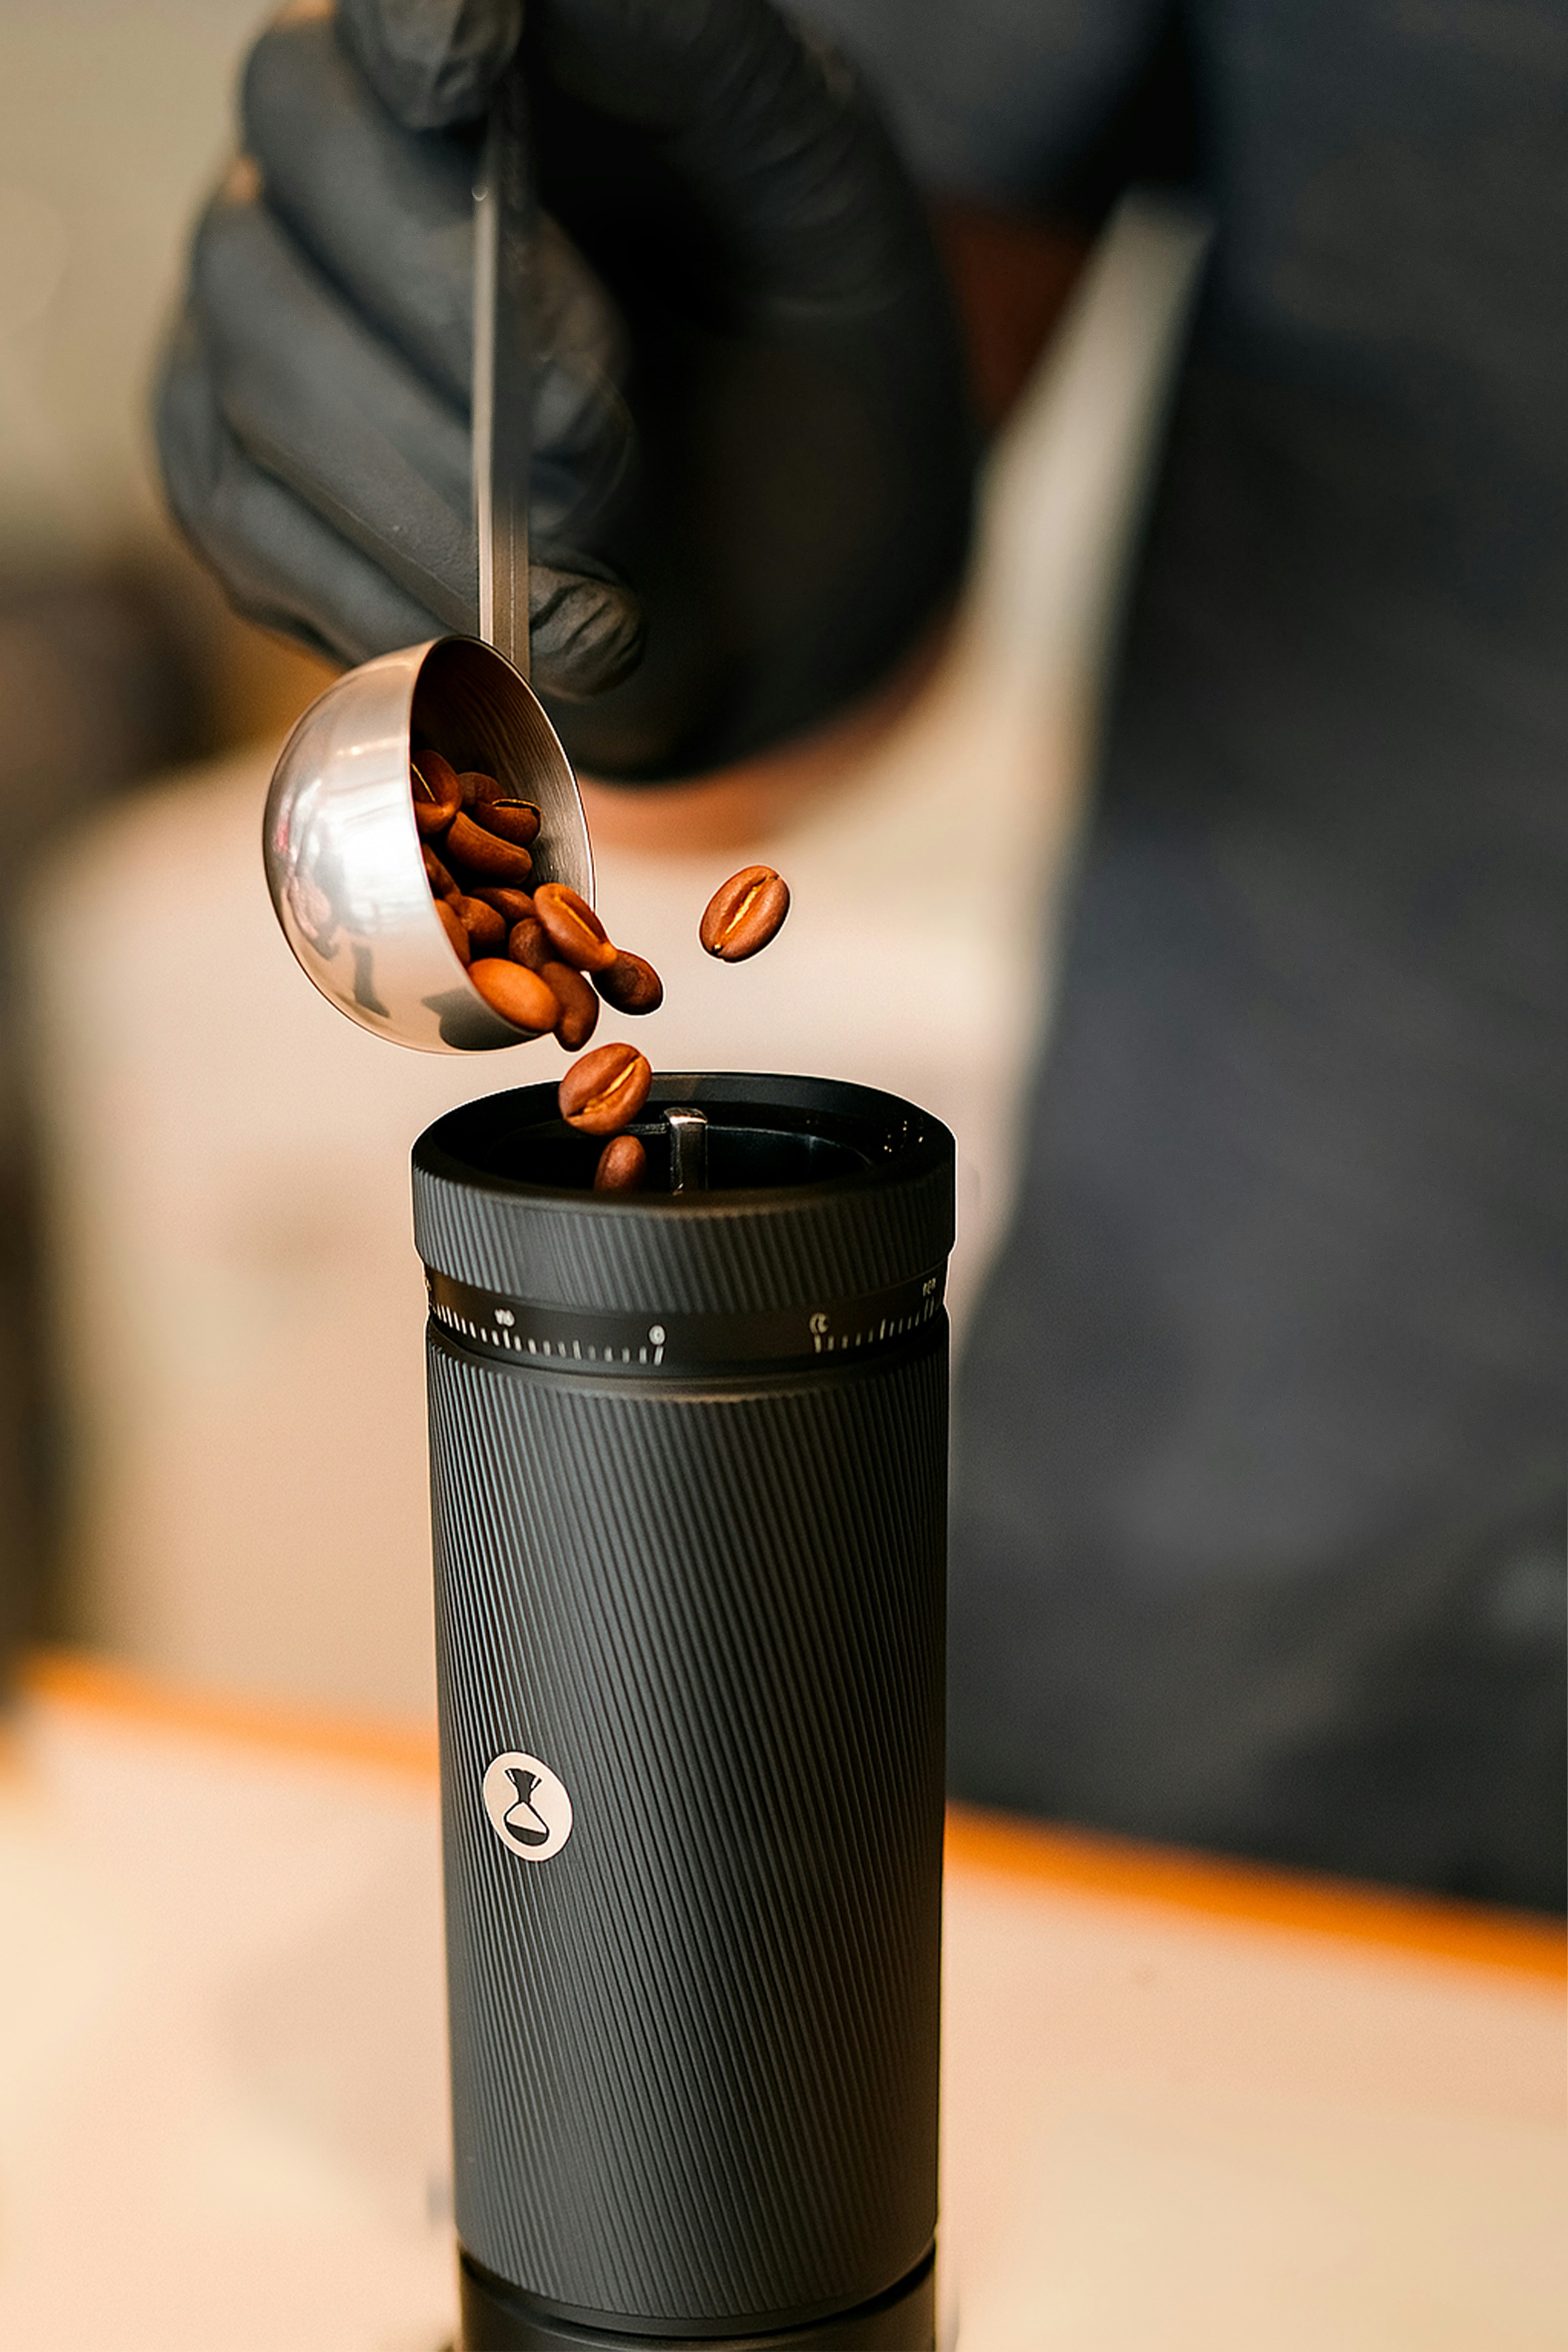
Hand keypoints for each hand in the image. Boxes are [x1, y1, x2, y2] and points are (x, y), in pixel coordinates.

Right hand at [155, 0, 971, 781]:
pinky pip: (251, 531)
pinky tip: (506, 648)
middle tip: (600, 449)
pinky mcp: (236, 479)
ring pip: (266, 376)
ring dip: (437, 504)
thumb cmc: (801, 349)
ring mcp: (262, 319)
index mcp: (473, 53)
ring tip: (601, 600)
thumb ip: (697, 64)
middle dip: (453, 325)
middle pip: (295, 181)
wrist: (791, 568)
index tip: (463, 71)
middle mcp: (331, 158)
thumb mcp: (809, 197)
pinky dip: (385, 606)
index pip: (381, 8)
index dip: (403, 25)